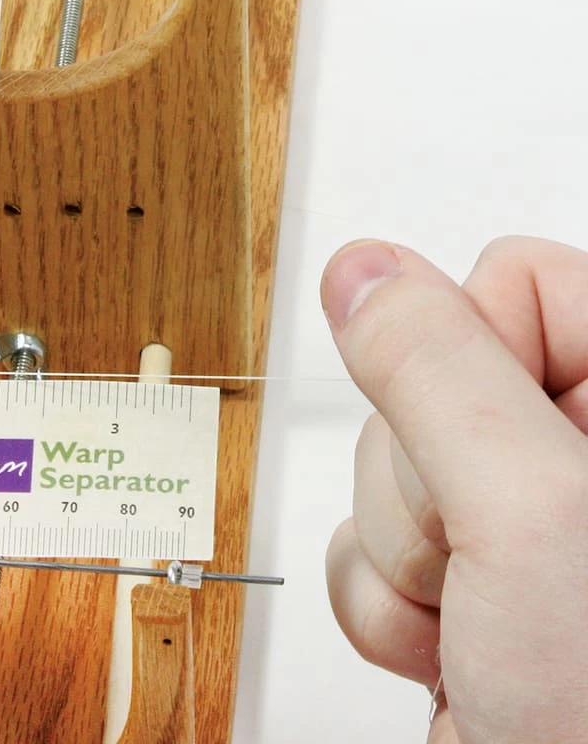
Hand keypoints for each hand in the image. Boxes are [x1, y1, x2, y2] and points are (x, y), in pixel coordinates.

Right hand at [323, 238, 587, 742]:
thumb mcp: (531, 513)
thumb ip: (436, 370)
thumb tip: (360, 272)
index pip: (515, 280)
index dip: (469, 361)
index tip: (488, 449)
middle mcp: (577, 453)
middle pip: (429, 381)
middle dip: (424, 483)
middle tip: (486, 557)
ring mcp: (515, 522)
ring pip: (384, 467)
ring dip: (402, 557)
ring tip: (476, 621)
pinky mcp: (462, 580)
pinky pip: (364, 541)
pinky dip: (385, 606)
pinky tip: (448, 652)